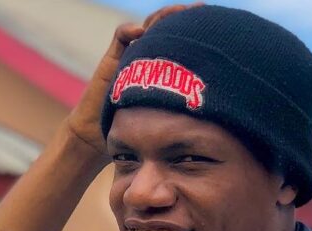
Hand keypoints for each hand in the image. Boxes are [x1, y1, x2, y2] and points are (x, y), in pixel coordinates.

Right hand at [64, 4, 202, 159]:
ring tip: (178, 10)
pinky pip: (121, 36)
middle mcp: (147, 59)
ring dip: (162, 17)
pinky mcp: (111, 59)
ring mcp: (129, 56)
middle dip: (183, 17)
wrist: (96, 136)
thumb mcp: (166, 120)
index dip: (195, 32)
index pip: (181, 43)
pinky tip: (142, 30)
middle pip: (166, 28)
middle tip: (201, 9)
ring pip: (147, 26)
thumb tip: (211, 108)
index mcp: (162, 70)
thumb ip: (182, 110)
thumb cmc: (133, 134)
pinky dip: (130, 30)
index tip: (215, 24)